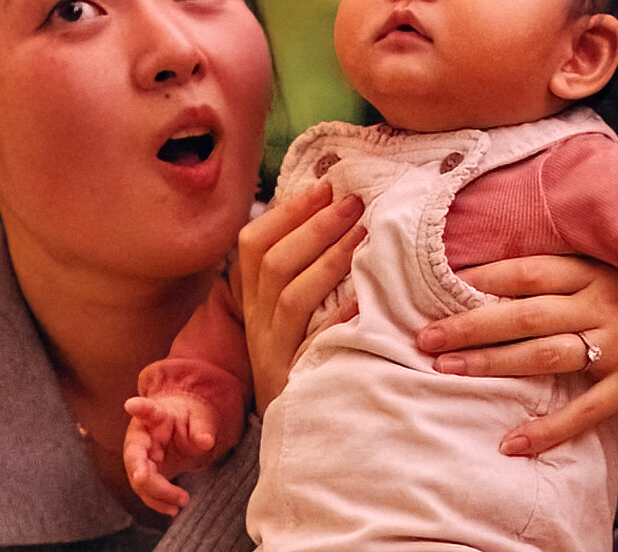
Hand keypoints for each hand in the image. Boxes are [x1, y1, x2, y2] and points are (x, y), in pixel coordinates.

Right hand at [122, 394, 224, 514]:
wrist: (183, 426)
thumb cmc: (189, 418)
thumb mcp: (200, 418)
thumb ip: (202, 428)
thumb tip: (206, 441)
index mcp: (155, 415)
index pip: (146, 410)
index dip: (139, 408)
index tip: (132, 405)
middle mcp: (140, 436)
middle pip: (134, 456)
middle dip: (142, 474)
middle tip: (150, 482)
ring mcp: (139, 457)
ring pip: (138, 479)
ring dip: (157, 494)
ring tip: (182, 501)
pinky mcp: (144, 473)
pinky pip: (146, 491)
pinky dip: (158, 502)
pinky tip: (173, 510)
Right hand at [234, 182, 365, 410]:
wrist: (297, 430)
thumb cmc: (303, 361)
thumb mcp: (291, 315)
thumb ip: (301, 272)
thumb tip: (334, 215)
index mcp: (254, 301)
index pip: (254, 245)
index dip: (288, 213)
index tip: (325, 186)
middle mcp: (257, 323)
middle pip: (273, 264)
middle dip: (314, 227)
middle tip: (353, 201)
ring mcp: (272, 352)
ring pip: (291, 297)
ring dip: (328, 259)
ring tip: (363, 233)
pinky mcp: (293, 380)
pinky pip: (313, 343)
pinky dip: (337, 318)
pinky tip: (363, 299)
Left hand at [420, 255, 617, 455]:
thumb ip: (576, 270)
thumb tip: (514, 272)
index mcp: (596, 272)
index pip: (527, 270)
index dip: (481, 277)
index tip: (437, 285)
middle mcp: (602, 303)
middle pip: (523, 312)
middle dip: (469, 324)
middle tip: (424, 336)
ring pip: (545, 353)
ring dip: (492, 363)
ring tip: (448, 371)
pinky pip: (585, 410)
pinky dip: (547, 429)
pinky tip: (512, 443)